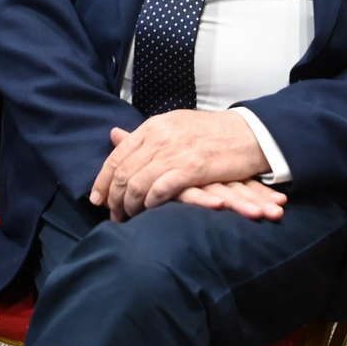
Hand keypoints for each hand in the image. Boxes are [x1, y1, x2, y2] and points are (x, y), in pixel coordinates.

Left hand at [89, 110, 270, 220]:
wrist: (250, 133)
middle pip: (123, 171)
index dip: (103, 180)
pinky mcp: (191, 167)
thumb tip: (113, 136)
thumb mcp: (174, 126)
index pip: (117, 155)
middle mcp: (159, 136)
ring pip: (137, 182)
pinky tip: (149, 212)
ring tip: (127, 219)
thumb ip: (144, 136)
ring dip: (129, 205)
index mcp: (153, 126)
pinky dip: (149, 203)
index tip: (97, 199)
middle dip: (114, 197)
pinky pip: (159, 189)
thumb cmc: (212, 133)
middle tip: (113, 215)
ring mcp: (175, 151)